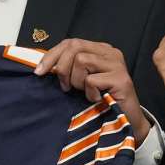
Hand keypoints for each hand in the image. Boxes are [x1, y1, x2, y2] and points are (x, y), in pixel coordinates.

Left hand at [34, 39, 150, 144]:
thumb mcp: (81, 80)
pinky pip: (91, 80)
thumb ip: (70, 67)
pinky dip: (89, 93)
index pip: (71, 42)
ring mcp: (117, 64)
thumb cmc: (102, 101)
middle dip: (62, 68)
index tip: (39, 72)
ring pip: (82, 61)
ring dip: (77, 81)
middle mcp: (110, 52)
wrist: (125, 122)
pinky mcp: (121, 78)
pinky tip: (97, 99)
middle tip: (66, 88)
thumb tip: (43, 65)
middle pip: (74, 47)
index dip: (51, 55)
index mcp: (100, 49)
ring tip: (85, 93)